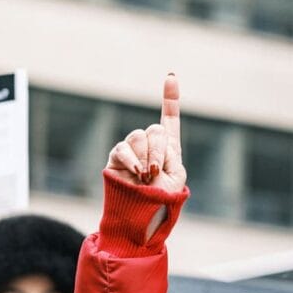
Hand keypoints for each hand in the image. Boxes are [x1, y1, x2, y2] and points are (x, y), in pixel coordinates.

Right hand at [105, 75, 185, 239]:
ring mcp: (131, 151)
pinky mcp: (116, 158)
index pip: (169, 119)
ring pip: (138, 137)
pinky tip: (136, 173)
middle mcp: (149, 146)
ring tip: (146, 177)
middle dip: (159, 151)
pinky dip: (131, 160)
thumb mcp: (177, 176)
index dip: (170, 98)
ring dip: (146, 158)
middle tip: (156, 172)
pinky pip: (122, 149)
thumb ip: (169, 153)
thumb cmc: (163, 200)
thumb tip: (151, 142)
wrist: (143, 216)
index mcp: (168, 149)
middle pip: (154, 130)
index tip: (171, 76)